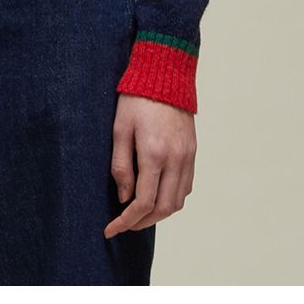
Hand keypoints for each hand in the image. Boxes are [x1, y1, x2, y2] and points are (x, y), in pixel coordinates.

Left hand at [104, 92, 195, 236]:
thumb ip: (121, 166)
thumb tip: (124, 197)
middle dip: (141, 223)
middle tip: (123, 224)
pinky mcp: (192, 152)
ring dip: (158, 214)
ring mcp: (187, 156)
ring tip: (139, 214)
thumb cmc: (136, 99)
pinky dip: (172, 199)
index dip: (126, 221)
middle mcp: (175, 159)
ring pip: (177, 202)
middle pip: (163, 209)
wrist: (165, 74)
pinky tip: (156, 196)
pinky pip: (186, 187)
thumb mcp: (120, 128)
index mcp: (154, 154)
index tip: (110, 229)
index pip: (143, 203)